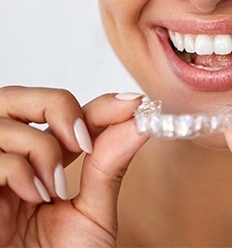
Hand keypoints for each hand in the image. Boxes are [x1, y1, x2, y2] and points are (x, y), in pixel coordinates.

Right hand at [0, 86, 146, 246]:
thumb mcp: (91, 213)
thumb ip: (109, 166)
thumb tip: (140, 122)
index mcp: (38, 161)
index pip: (64, 111)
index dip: (99, 102)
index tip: (133, 105)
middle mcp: (8, 158)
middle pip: (19, 96)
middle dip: (58, 106)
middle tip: (84, 141)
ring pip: (6, 119)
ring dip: (42, 147)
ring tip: (54, 187)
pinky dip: (21, 170)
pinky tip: (34, 198)